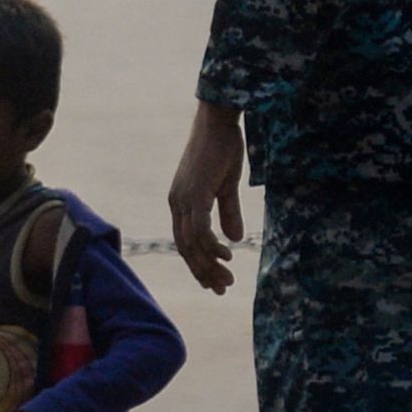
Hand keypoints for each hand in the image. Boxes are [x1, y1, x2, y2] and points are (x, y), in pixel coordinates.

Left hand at [166, 100, 246, 295]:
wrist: (218, 121)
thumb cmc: (222, 149)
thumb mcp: (227, 186)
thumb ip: (228, 213)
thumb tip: (234, 239)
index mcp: (181, 202)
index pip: (185, 242)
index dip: (198, 263)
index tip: (214, 281)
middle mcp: (177, 204)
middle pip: (185, 248)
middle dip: (203, 271)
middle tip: (222, 289)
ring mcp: (183, 199)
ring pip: (191, 243)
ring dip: (209, 264)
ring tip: (227, 280)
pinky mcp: (193, 194)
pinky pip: (199, 228)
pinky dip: (211, 245)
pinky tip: (226, 256)